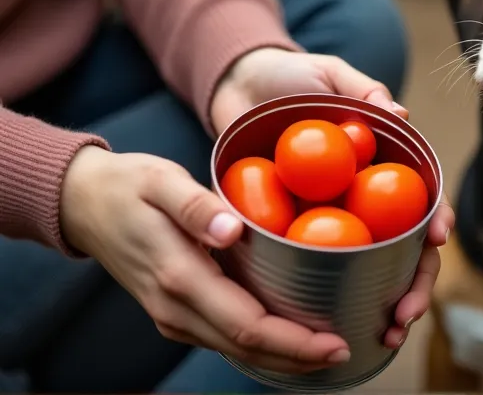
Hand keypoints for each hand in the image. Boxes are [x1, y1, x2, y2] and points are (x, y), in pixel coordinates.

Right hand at [60, 145, 351, 372]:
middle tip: (344, 350)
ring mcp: (171, 315)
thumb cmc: (128, 184)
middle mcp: (174, 307)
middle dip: (297, 357)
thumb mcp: (161, 180)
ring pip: (234, 351)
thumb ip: (195, 206)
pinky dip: (259, 346)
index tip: (333, 342)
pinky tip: (287, 337)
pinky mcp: (173, 312)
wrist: (83, 203)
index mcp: (178, 275)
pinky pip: (222, 339)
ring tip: (325, 349)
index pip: (245, 324)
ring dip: (281, 357)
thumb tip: (233, 230)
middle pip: (245, 348)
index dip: (292, 342)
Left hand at [210, 48, 455, 346]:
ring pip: (368, 263)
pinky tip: (335, 321)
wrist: (237, 87)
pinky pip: (316, 262)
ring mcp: (332, 214)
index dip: (436, 218)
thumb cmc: (289, 75)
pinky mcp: (296, 227)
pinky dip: (331, 290)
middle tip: (405, 313)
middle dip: (414, 281)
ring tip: (384, 331)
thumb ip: (359, 89)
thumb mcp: (326, 74)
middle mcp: (364, 193)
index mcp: (382, 161)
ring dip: (382, 300)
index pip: (420, 194)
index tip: (438, 241)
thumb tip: (399, 113)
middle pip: (402, 243)